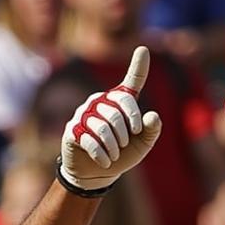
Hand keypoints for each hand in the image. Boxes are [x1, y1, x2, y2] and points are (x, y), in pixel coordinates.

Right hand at [59, 46, 162, 192]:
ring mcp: (83, 114)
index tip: (143, 49)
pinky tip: (106, 162)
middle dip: (125, 132)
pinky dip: (101, 153)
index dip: (138, 67)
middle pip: (116, 111)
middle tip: (125, 145)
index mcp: (120, 102)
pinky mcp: (72, 130)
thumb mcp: (141, 145)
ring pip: (102, 127)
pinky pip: (88, 138)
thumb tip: (153, 115)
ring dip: (112, 146)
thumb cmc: (121, 155)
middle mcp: (100, 102)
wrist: (96, 174)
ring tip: (115, 156)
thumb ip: (151, 131)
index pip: (131, 83)